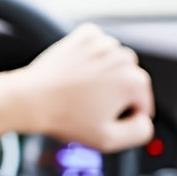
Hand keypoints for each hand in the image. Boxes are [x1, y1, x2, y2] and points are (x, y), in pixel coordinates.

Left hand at [20, 23, 154, 150]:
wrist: (31, 99)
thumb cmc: (66, 118)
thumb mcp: (109, 140)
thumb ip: (139, 133)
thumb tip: (145, 121)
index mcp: (134, 82)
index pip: (143, 104)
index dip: (125, 117)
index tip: (106, 120)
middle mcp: (123, 58)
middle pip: (131, 82)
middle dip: (117, 94)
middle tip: (92, 108)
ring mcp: (104, 43)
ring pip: (116, 63)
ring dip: (106, 75)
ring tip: (84, 90)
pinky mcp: (87, 35)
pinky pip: (100, 46)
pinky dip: (94, 57)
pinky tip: (80, 72)